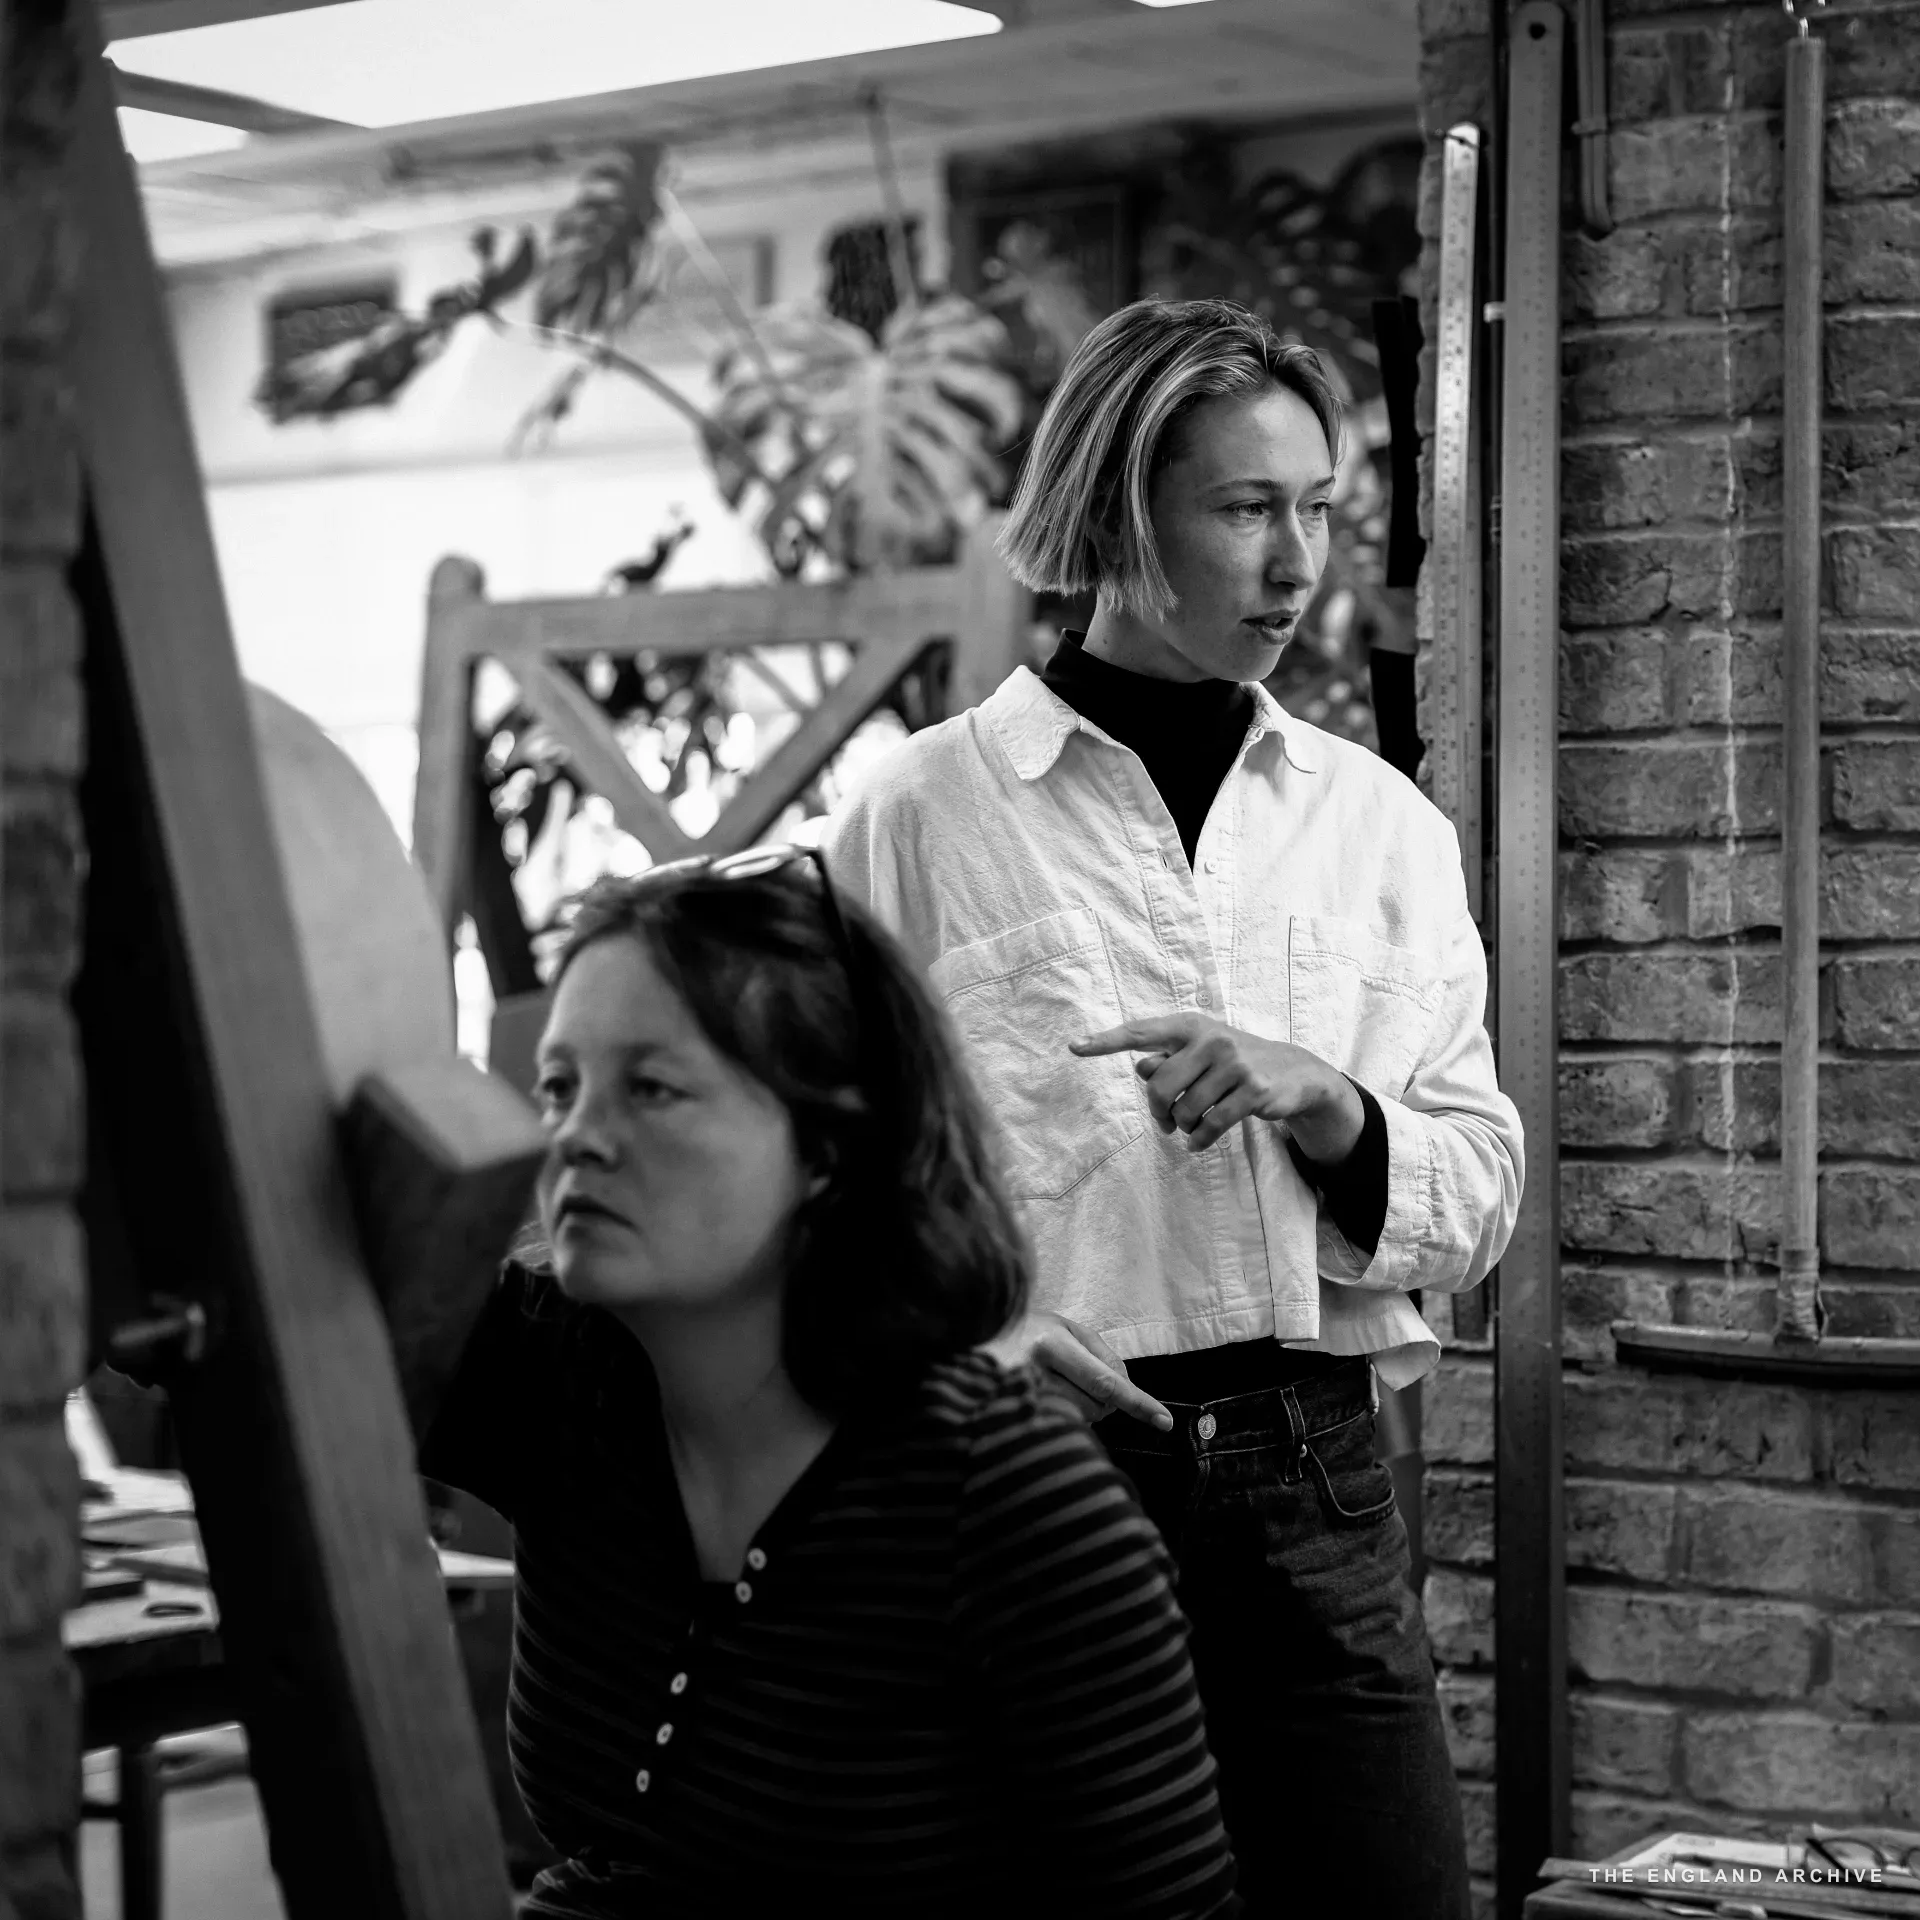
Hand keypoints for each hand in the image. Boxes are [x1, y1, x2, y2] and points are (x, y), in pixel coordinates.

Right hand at [1004, 1311, 1172, 1430]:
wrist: (971, 1332)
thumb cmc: (1024, 1328)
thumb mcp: (1065, 1327)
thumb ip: (1102, 1355)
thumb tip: (1125, 1391)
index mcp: (1049, 1345)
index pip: (1105, 1382)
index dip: (1138, 1403)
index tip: (1164, 1421)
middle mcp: (1032, 1373)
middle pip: (1094, 1407)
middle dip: (1100, 1400)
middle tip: (1074, 1377)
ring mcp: (1016, 1400)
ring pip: (1076, 1421)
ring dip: (1076, 1409)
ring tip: (1049, 1383)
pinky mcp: (1005, 1419)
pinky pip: (1054, 1428)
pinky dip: (1057, 1417)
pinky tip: (1039, 1398)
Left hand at [1072, 1013, 1364, 1161]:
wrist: (1292, 1071)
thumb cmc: (1231, 1062)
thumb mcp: (1199, 1055)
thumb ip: (1168, 1061)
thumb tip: (1141, 1069)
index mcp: (1190, 1026)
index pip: (1140, 1032)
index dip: (1105, 1041)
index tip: (1074, 1047)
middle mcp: (1210, 1039)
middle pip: (1158, 1085)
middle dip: (1158, 1111)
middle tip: (1166, 1123)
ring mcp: (1234, 1063)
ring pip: (1185, 1109)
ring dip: (1183, 1127)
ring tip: (1190, 1127)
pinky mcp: (1252, 1090)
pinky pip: (1211, 1125)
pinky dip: (1199, 1140)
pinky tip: (1197, 1143)